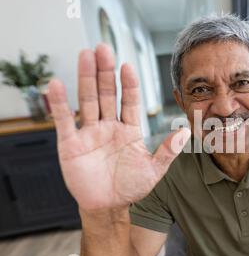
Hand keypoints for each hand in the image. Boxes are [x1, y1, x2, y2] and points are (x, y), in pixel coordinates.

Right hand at [47, 44, 189, 211]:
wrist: (109, 207)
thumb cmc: (131, 188)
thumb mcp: (154, 170)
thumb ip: (167, 151)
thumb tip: (185, 132)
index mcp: (128, 130)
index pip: (129, 101)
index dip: (128, 84)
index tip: (128, 66)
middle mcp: (108, 126)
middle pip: (106, 94)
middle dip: (105, 72)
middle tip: (103, 48)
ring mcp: (89, 133)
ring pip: (87, 100)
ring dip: (85, 78)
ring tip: (85, 55)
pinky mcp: (70, 144)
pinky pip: (64, 120)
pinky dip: (59, 103)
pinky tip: (56, 84)